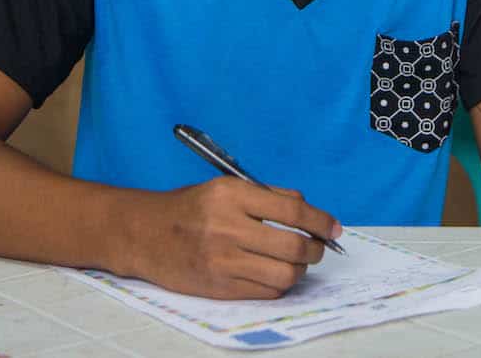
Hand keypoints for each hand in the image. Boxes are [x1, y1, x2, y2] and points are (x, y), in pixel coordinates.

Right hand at [127, 177, 342, 299]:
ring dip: (299, 270)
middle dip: (315, 249)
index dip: (320, 221)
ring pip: (284, 274)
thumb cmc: (191, 207)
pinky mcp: (219, 287)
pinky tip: (274, 273)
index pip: (292, 210)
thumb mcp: (225, 188)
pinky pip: (266, 292)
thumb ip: (267, 196)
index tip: (334, 227)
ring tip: (295, 262)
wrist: (147, 234)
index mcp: (232, 194)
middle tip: (318, 247)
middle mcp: (227, 227)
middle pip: (293, 246)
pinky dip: (279, 284)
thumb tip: (309, 211)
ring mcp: (223, 260)